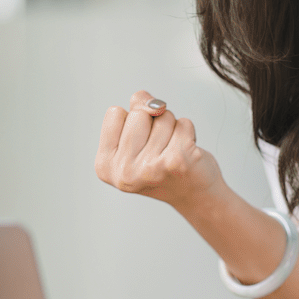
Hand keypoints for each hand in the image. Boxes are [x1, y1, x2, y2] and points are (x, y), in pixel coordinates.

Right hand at [94, 90, 223, 211]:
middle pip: (138, 113)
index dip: (131, 122)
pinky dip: (188, 131)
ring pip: (163, 115)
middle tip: (158, 149)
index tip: (139, 145)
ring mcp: (150, 168)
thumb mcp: (134, 138)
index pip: (114, 113)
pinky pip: (183, 123)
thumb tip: (155, 104)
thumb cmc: (162, 164)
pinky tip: (186, 152)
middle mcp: (124, 171)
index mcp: (105, 165)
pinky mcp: (177, 162)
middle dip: (152, 122)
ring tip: (171, 151)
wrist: (193, 194)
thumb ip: (135, 110)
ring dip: (171, 128)